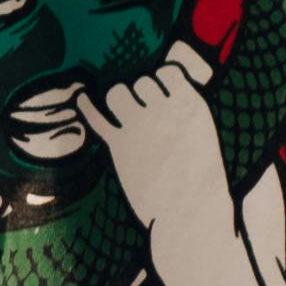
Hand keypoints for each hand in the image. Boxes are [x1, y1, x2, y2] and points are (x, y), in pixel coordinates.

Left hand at [78, 38, 220, 226]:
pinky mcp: (120, 146)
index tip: (162, 95)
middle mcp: (165, 111)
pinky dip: (86, 106)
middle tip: (144, 114)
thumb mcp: (204, 136)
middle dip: (139, 94)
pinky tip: (81, 98)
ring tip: (124, 115)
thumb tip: (165, 92)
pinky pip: (96, 117)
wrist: (191, 214)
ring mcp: (140, 126)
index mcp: (191, 107)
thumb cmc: (200, 180)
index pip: (168, 71)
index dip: (162, 81)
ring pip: (116, 92)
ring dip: (117, 100)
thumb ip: (185, 114)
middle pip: (140, 81)